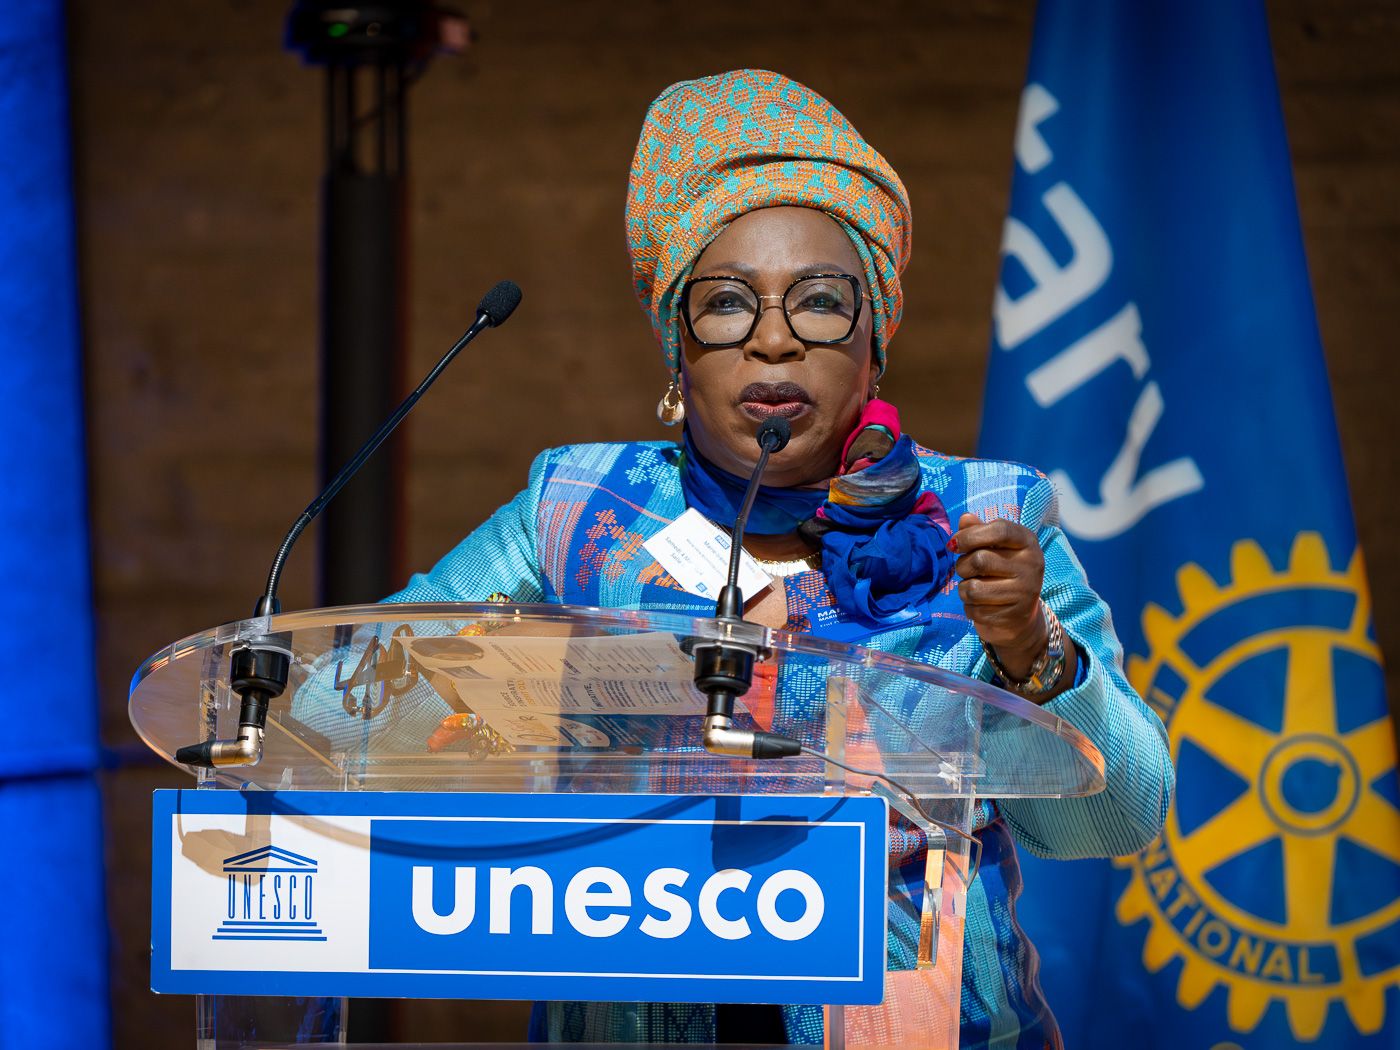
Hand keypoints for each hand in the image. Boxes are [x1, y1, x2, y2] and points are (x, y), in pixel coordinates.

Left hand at [951, 512, 1046, 678]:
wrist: (1019, 615)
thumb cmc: (1001, 572)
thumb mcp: (994, 547)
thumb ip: (978, 531)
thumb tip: (965, 518)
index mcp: (1028, 542)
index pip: (999, 529)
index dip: (970, 535)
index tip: (953, 545)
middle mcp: (1032, 565)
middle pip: (980, 560)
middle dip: (962, 566)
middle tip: (965, 570)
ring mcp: (1025, 593)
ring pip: (973, 589)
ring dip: (963, 590)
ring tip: (973, 588)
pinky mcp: (1014, 616)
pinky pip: (975, 610)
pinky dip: (970, 608)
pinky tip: (981, 606)